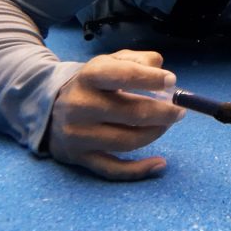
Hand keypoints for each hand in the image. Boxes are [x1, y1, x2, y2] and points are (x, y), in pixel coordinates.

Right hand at [49, 50, 185, 180]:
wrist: (51, 107)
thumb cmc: (94, 84)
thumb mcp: (110, 62)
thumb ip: (138, 60)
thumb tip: (161, 71)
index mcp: (89, 76)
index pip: (124, 75)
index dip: (152, 79)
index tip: (172, 82)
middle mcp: (80, 105)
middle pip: (131, 112)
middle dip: (163, 113)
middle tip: (179, 111)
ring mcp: (79, 134)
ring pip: (127, 141)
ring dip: (154, 134)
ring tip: (166, 125)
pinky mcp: (80, 157)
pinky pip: (114, 170)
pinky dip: (140, 170)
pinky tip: (160, 163)